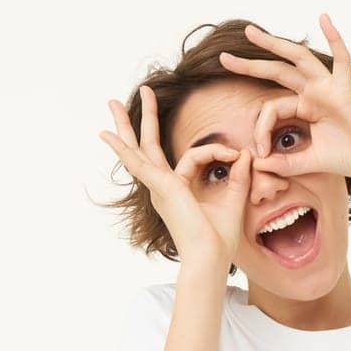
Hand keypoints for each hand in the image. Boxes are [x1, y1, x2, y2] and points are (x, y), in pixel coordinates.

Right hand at [99, 84, 255, 272]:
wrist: (210, 257)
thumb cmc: (219, 239)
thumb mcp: (233, 199)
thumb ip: (238, 175)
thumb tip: (245, 153)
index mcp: (177, 191)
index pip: (192, 157)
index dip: (218, 151)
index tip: (237, 155)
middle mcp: (162, 187)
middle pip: (148, 147)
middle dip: (144, 120)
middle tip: (142, 93)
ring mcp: (157, 186)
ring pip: (138, 148)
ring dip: (126, 124)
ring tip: (112, 103)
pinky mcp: (159, 185)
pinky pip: (137, 160)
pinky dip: (121, 147)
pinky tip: (106, 134)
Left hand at [219, 14, 350, 179]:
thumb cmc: (350, 156)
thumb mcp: (310, 162)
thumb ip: (285, 162)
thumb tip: (258, 163)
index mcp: (304, 107)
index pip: (271, 108)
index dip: (260, 129)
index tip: (260, 152)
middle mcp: (313, 92)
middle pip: (276, 71)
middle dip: (249, 64)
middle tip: (223, 58)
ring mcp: (328, 86)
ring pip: (297, 58)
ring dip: (274, 44)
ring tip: (251, 32)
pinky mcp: (344, 88)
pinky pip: (341, 59)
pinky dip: (334, 37)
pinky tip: (324, 17)